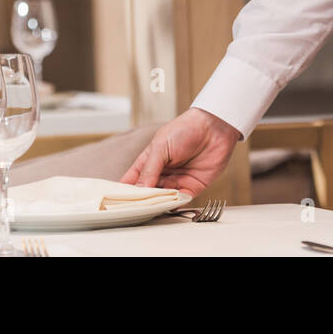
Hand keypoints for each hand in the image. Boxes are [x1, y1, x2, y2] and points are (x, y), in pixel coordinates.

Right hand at [120, 108, 239, 195]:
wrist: (213, 126)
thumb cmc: (185, 128)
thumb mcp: (161, 146)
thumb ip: (150, 169)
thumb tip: (139, 189)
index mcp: (150, 160)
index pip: (133, 179)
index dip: (125, 190)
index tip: (119, 200)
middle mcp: (162, 172)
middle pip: (148, 192)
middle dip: (142, 200)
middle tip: (137, 207)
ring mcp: (177, 180)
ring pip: (164, 199)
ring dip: (159, 203)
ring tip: (153, 207)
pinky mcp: (193, 186)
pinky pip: (182, 199)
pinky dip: (176, 203)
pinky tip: (171, 204)